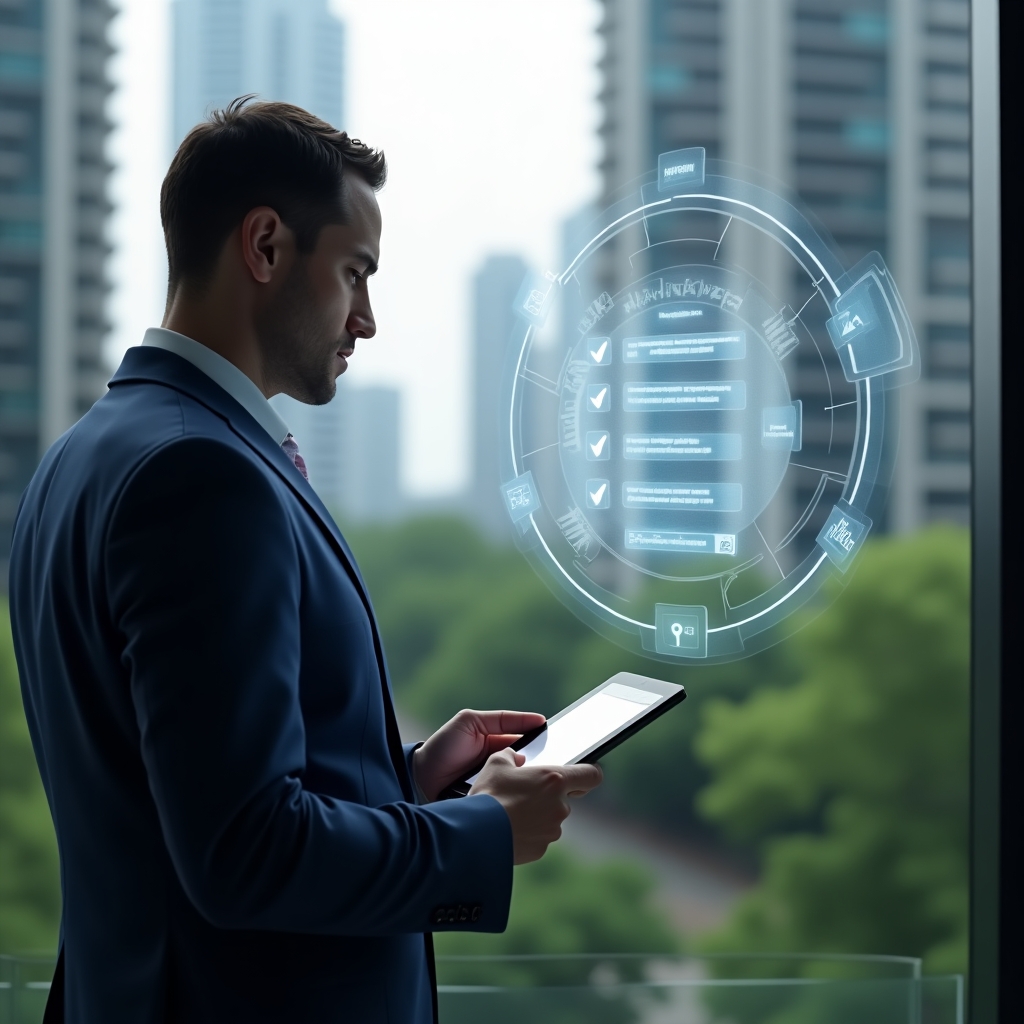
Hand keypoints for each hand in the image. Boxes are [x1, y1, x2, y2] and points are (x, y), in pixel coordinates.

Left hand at [411, 709, 545, 801]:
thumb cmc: (443, 747)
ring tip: (542, 777)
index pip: (527, 741)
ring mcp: (497, 783)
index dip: (542, 740)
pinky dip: (517, 794)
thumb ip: (502, 719)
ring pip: (522, 781)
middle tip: (554, 761)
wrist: (420, 778)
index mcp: (497, 743)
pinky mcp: (493, 800)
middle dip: (540, 763)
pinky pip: (510, 796)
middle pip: (528, 763)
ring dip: (529, 780)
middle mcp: (499, 764)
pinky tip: (526, 793)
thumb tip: (537, 720)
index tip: (559, 740)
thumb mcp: (470, 721)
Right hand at [469, 749, 602, 863]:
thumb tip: (516, 758)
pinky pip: (539, 837)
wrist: (476, 833)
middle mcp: (560, 806)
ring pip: (550, 819)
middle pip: (563, 798)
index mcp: (554, 779)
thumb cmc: (489, 795)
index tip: (583, 774)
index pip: (591, 775)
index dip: (589, 773)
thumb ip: (512, 756)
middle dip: (547, 796)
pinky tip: (509, 829)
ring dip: (536, 816)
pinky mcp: (541, 849)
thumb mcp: (496, 763)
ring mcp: (552, 830)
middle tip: (523, 794)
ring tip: (510, 814)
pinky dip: (528, 833)